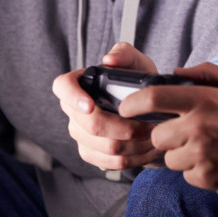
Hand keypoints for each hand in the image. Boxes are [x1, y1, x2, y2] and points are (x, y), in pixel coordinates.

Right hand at [53, 42, 163, 171]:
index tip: (91, 106)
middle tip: (148, 125)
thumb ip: (124, 54)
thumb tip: (110, 60)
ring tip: (154, 136)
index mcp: (79, 84)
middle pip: (91, 126)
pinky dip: (134, 158)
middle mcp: (74, 111)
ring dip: (135, 145)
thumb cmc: (136, 82)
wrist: (147, 107)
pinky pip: (110, 163)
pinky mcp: (92, 153)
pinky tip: (148, 150)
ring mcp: (81, 134)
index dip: (73, 98)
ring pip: (106, 147)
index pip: (62, 87)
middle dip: (124, 128)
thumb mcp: (135, 61)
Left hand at [144, 63, 217, 197]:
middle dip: (165, 135)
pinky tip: (215, 162)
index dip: (132, 103)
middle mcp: (198, 127)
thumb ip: (206, 72)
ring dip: (180, 154)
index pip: (152, 98)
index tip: (126, 108)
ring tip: (205, 148)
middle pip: (157, 134)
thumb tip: (176, 73)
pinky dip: (196, 171)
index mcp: (202, 100)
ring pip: (169, 158)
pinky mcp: (206, 177)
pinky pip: (185, 175)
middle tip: (184, 133)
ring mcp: (201, 155)